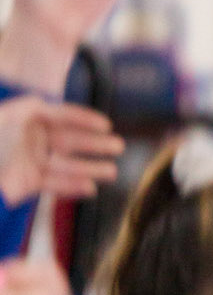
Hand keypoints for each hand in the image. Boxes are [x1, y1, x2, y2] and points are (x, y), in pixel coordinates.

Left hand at [0, 97, 121, 206]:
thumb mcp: (11, 117)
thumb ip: (32, 109)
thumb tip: (51, 105)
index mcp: (29, 117)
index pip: (64, 115)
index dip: (85, 119)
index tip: (106, 125)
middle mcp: (33, 138)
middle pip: (70, 141)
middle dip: (94, 145)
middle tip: (118, 147)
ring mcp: (30, 162)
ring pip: (66, 165)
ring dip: (90, 168)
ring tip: (112, 171)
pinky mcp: (26, 184)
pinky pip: (53, 185)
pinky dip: (71, 187)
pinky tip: (89, 189)